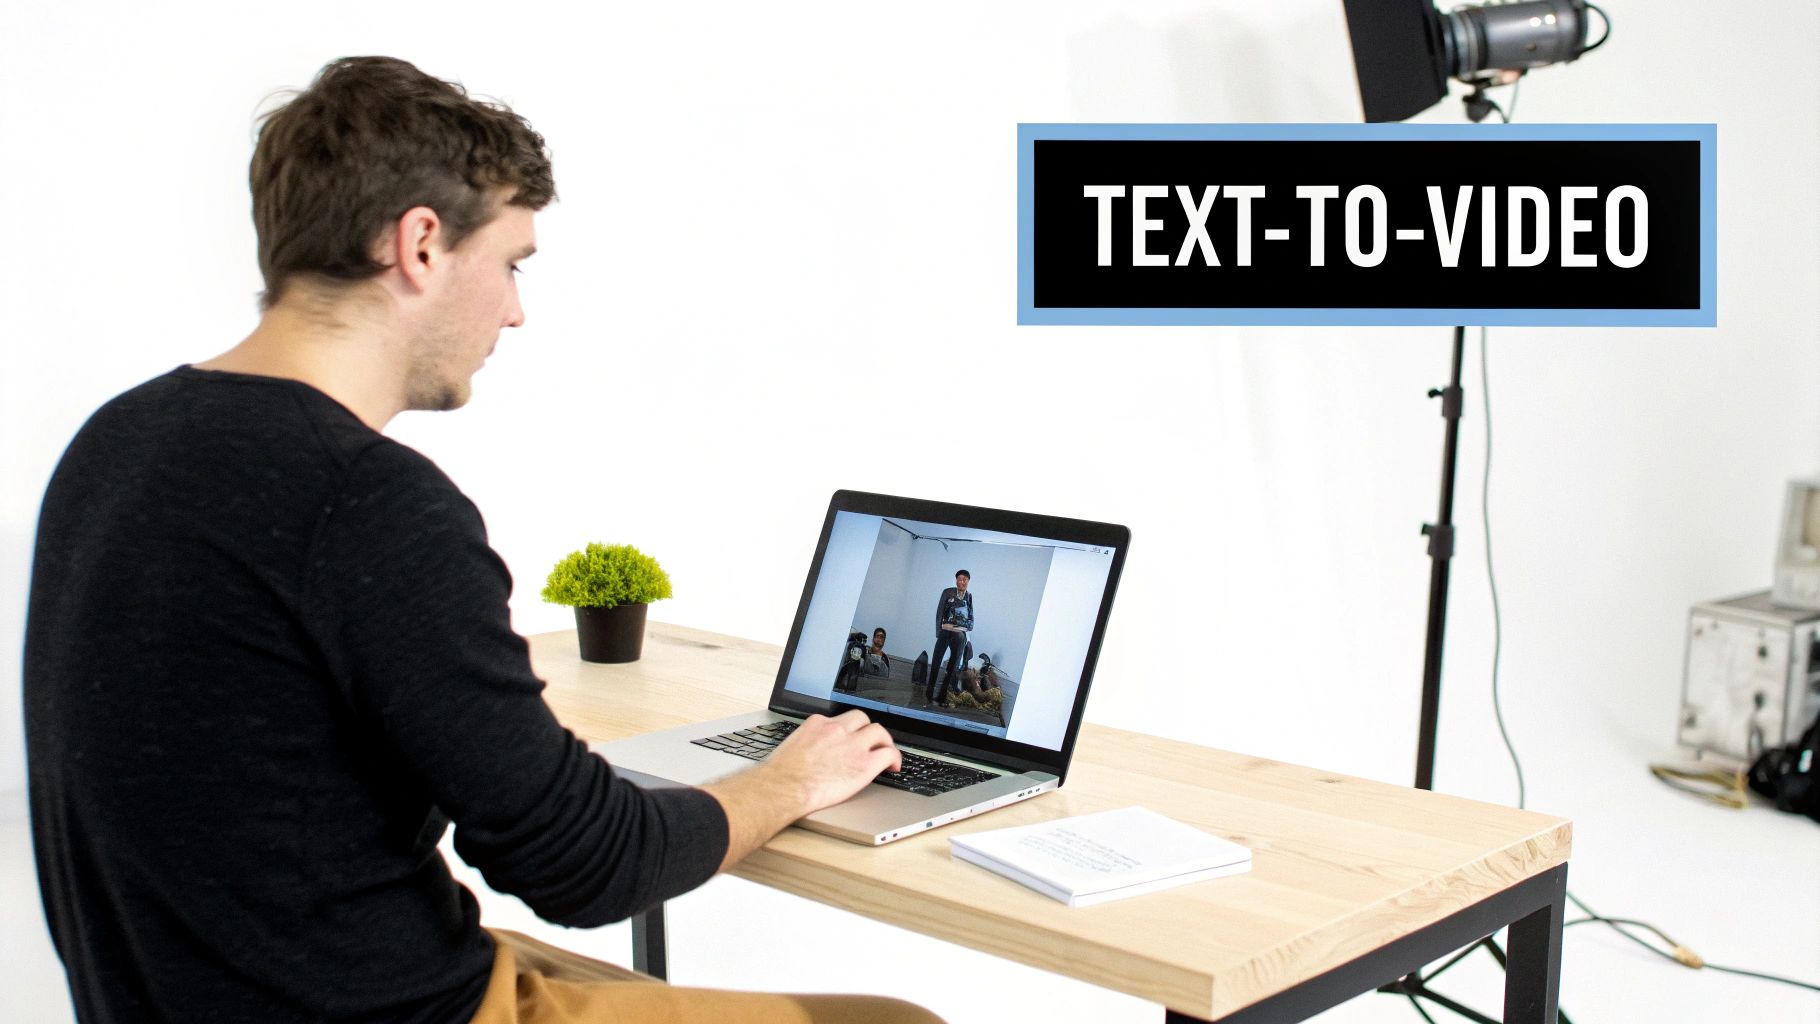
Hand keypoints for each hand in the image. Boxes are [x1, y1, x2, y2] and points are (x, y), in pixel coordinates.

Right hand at [762, 710, 901, 813]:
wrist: (783, 788)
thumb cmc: (781, 776)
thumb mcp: (792, 748)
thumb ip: (807, 744)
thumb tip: (810, 755)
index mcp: (817, 724)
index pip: (840, 720)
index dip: (848, 730)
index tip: (851, 737)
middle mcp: (837, 729)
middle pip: (862, 719)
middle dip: (867, 730)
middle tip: (871, 742)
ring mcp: (852, 745)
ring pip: (879, 731)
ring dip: (884, 741)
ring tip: (886, 752)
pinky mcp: (864, 764)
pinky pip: (888, 753)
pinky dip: (894, 758)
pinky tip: (893, 766)